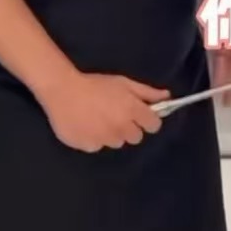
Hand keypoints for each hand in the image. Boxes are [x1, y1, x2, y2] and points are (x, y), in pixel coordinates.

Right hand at [40, 71, 170, 152]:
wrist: (63, 90)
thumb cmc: (95, 84)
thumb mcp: (123, 83)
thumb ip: (147, 92)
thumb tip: (167, 96)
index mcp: (133, 111)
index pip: (154, 125)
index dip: (148, 120)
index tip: (141, 116)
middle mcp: (122, 128)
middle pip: (136, 137)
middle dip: (130, 128)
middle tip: (116, 115)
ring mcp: (105, 140)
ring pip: (117, 143)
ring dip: (112, 134)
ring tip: (98, 119)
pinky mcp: (89, 147)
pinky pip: (98, 146)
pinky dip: (94, 138)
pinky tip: (86, 125)